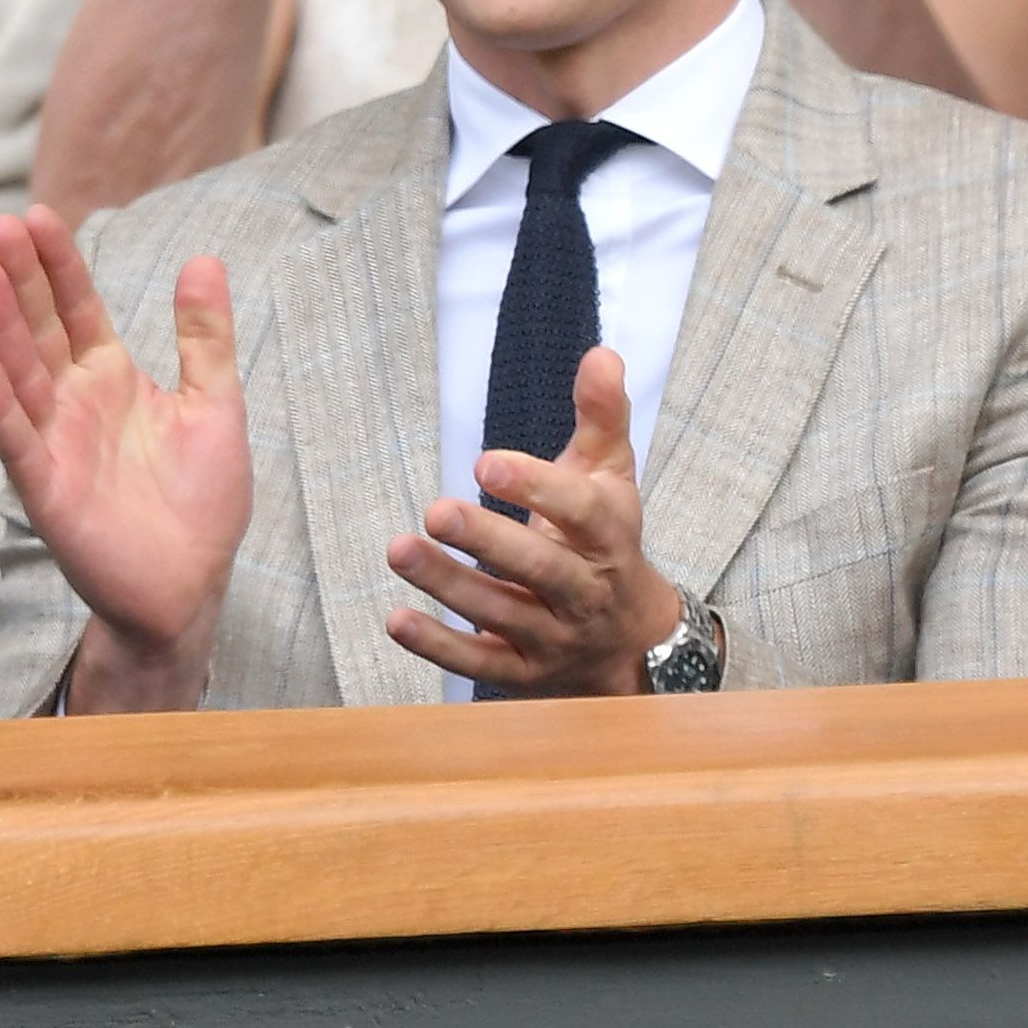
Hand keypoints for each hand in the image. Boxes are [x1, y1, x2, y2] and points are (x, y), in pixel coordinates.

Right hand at [0, 209, 254, 697]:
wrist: (191, 583)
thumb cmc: (201, 498)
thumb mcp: (217, 402)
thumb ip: (206, 335)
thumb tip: (204, 259)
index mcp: (113, 379)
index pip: (79, 309)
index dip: (61, 264)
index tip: (41, 216)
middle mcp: (74, 404)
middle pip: (41, 329)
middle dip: (23, 278)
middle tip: (3, 224)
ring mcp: (55, 444)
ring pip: (21, 374)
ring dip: (1, 325)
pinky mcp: (48, 490)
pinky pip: (17, 440)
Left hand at [387, 348, 681, 696]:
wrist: (631, 642)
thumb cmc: (607, 542)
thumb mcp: (612, 477)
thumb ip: (602, 416)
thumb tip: (599, 354)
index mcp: (610, 536)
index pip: (581, 512)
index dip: (537, 488)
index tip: (486, 462)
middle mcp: (585, 590)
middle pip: (540, 568)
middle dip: (488, 541)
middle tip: (436, 510)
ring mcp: (553, 636)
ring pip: (501, 613)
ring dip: (448, 585)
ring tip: (399, 550)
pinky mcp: (522, 672)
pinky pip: (479, 663)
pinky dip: (438, 645)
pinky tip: (396, 619)